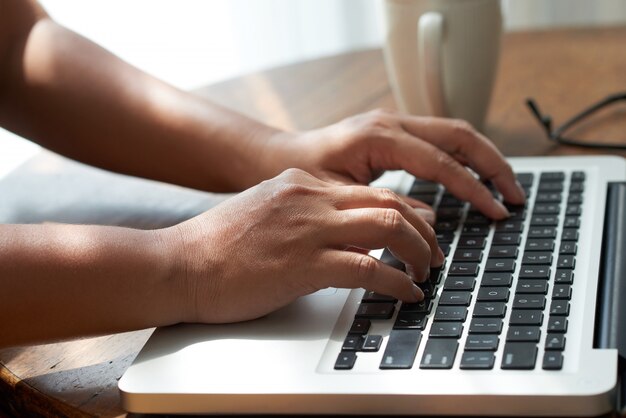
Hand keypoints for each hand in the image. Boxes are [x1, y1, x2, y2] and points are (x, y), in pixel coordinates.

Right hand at [162, 168, 443, 323]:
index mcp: (301, 184)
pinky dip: (397, 283)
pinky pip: (369, 269)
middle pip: (391, 204)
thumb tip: (340, 232)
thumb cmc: (217, 248)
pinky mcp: (304, 264)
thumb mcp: (265, 214)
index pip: (372, 191)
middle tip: (434, 255)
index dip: (408, 212)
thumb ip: (303, 215)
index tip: (421, 231)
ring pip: (390, 228)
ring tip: (426, 274)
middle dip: (424, 231)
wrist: (178, 265)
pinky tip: (406, 295)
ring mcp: (309, 229)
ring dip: (419, 253)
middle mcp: (310, 199)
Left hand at [265, 109, 525, 218]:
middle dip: (492, 164)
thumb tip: (429, 220)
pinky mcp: (393, 133)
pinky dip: (463, 157)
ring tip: (506, 186)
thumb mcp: (339, 198)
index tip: (496, 210)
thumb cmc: (300, 176)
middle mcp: (390, 123)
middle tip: (515, 195)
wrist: (276, 158)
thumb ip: (385, 208)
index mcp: (378, 136)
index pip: (440, 161)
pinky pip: (440, 140)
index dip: (472, 187)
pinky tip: (475, 178)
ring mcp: (394, 124)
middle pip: (459, 135)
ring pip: (454, 133)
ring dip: (483, 158)